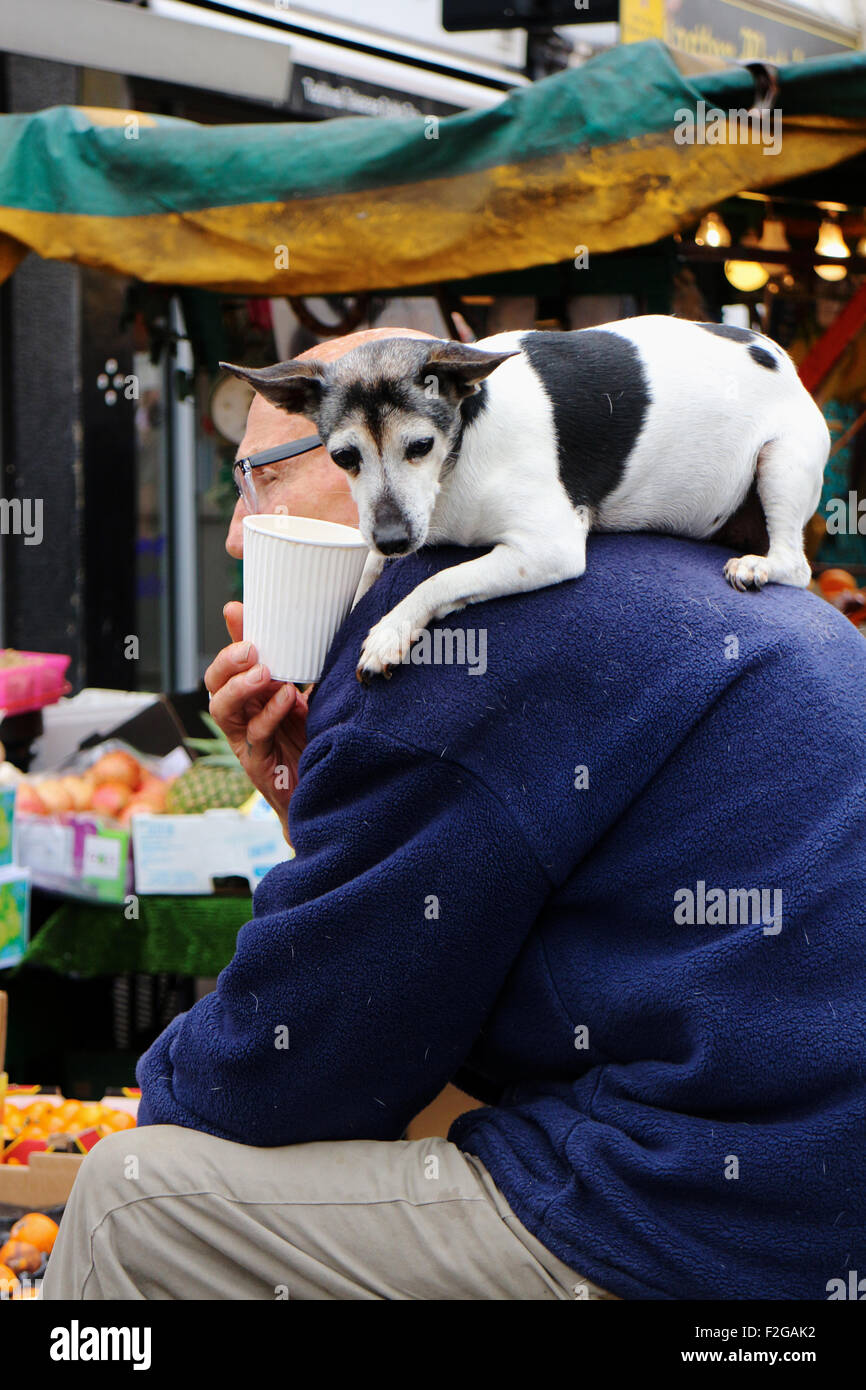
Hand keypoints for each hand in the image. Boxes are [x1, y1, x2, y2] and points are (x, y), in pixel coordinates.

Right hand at [204, 602, 308, 841]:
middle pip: (215, 684)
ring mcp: (246, 741)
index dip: (231, 636)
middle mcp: (242, 716)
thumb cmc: (312, 744)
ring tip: (262, 671)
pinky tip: (286, 698)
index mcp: (252, 697)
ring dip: (239, 688)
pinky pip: (256, 735)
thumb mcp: (309, 700)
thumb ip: (304, 672)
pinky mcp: (257, 764)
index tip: (236, 609)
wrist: (323, 794)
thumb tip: (315, 632)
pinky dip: (269, 713)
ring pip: (224, 710)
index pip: (232, 662)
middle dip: (226, 662)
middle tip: (249, 648)